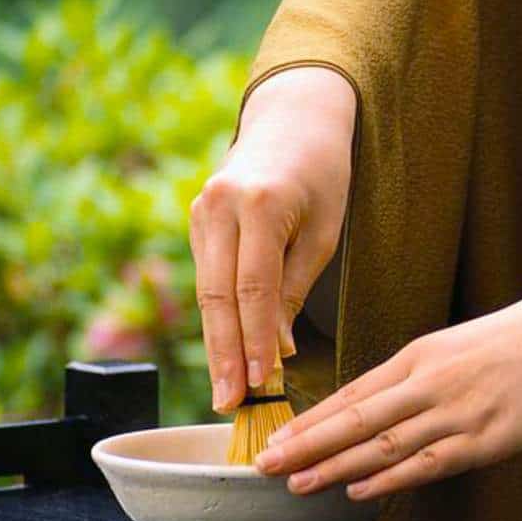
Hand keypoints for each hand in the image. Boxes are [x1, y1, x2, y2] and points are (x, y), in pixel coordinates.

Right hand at [190, 66, 354, 411]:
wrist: (293, 117)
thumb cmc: (323, 173)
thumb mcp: (325, 231)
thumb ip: (294, 288)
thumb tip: (274, 348)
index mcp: (261, 203)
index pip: (253, 288)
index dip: (252, 340)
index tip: (256, 383)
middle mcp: (220, 204)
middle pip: (217, 296)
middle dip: (223, 354)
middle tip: (228, 403)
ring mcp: (201, 209)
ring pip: (206, 291)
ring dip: (215, 343)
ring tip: (226, 390)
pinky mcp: (196, 218)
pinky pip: (207, 277)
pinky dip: (217, 317)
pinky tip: (225, 353)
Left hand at [255, 299, 521, 499]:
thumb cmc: (501, 346)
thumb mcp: (444, 349)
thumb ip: (404, 380)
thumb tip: (358, 411)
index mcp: (415, 358)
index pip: (351, 393)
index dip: (310, 420)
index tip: (276, 439)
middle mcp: (428, 385)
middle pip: (356, 419)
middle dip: (307, 445)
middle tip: (267, 465)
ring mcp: (455, 413)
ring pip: (385, 444)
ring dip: (337, 466)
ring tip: (299, 484)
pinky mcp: (483, 440)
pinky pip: (429, 464)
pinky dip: (392, 478)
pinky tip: (360, 490)